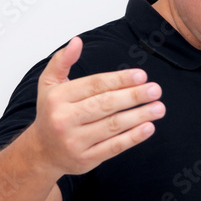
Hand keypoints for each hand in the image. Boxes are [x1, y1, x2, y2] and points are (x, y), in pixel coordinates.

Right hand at [28, 36, 164, 174]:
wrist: (42, 152)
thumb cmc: (51, 114)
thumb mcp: (49, 84)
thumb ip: (62, 61)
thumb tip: (77, 41)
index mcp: (58, 98)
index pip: (94, 86)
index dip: (119, 79)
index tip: (141, 76)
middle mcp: (64, 120)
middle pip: (104, 105)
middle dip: (133, 96)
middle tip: (155, 90)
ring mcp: (75, 141)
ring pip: (112, 126)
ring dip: (138, 116)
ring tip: (158, 108)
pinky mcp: (86, 159)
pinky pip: (113, 147)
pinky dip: (133, 137)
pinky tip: (148, 127)